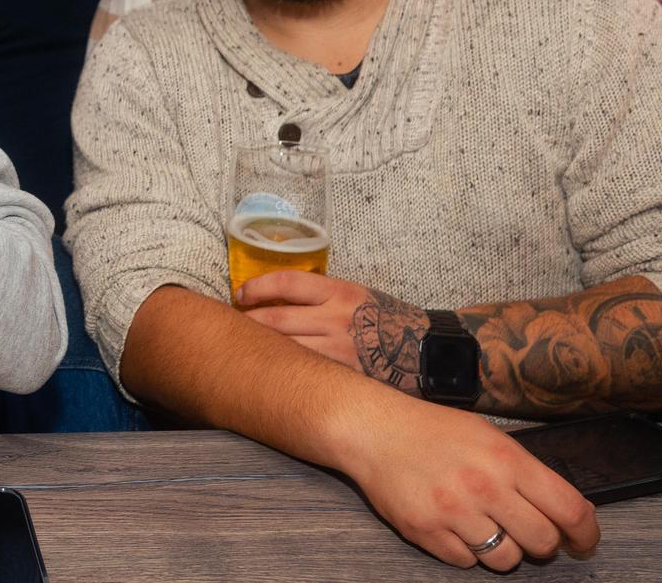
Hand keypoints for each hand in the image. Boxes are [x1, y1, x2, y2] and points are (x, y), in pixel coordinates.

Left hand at [241, 272, 428, 396]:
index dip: (256, 288)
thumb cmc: (390, 322)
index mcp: (340, 292)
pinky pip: (303, 375)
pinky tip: (268, 375)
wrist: (431, 352)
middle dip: (246, 324)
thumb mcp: (358, 297)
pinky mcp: (343, 378)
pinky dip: (282, 373)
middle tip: (231, 328)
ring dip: (257, 351)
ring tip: (240, 352)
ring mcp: (339, 352)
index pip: (286, 283)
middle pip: (275, 320)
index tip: (240, 295)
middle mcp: (336, 319)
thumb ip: (322, 298)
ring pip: (284, 350)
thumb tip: (276, 300)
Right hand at [339, 396, 598, 570]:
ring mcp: (453, 512)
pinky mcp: (425, 531)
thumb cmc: (433, 431)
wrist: (374, 430)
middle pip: (541, 542)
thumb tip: (568, 511)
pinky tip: (453, 525)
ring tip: (483, 526)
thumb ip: (527, 472)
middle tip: (527, 532)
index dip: (586, 533)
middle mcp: (484, 487)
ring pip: (505, 559)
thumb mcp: (489, 437)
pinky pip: (465, 562)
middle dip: (540, 543)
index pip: (569, 509)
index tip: (583, 541)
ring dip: (501, 549)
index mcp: (507, 459)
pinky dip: (465, 550)